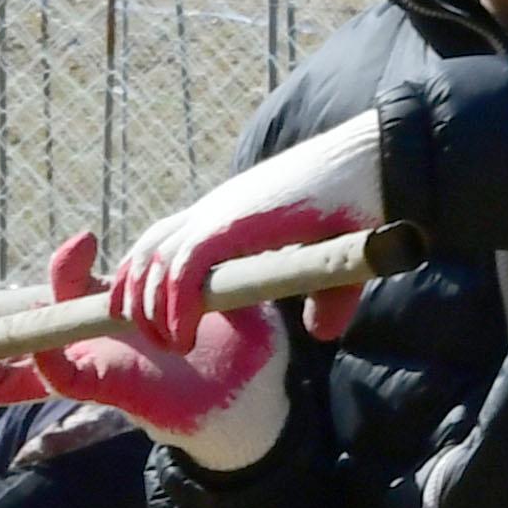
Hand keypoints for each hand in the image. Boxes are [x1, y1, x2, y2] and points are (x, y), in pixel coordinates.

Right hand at [0, 233, 287, 468]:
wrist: (253, 402)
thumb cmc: (241, 351)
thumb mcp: (228, 303)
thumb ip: (215, 277)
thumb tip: (217, 255)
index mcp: (119, 317)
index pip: (73, 294)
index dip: (67, 268)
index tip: (83, 241)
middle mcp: (100, 342)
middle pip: (33, 335)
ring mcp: (100, 365)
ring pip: (33, 363)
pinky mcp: (109, 389)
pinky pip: (63, 379)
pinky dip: (38, 367)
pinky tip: (19, 359)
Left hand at [108, 113, 384, 351]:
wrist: (372, 163)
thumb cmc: (357, 202)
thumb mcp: (332, 262)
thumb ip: (324, 299)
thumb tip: (321, 332)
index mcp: (229, 213)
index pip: (165, 237)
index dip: (145, 274)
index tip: (146, 313)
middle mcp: (215, 211)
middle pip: (148, 248)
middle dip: (135, 294)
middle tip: (151, 337)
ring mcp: (219, 216)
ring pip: (154, 262)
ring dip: (150, 307)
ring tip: (168, 343)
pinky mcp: (231, 226)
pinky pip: (182, 271)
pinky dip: (174, 307)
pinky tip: (184, 337)